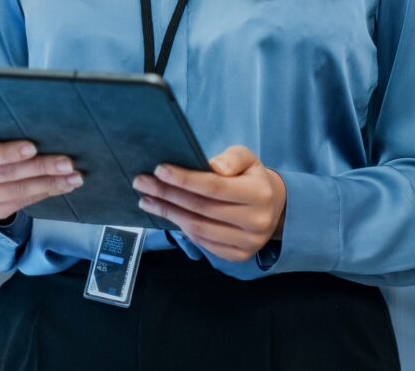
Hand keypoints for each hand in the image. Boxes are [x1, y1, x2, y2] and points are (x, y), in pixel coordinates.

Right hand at [0, 126, 83, 221]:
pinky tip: (62, 185)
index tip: (33, 147)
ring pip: (15, 191)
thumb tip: (39, 113)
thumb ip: (3, 120)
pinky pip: (19, 204)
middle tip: (67, 162)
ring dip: (49, 183)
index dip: (7, 152)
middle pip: (4, 174)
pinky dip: (44, 193)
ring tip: (73, 176)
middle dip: (40, 167)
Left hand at [132, 145, 286, 261]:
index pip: (215, 187)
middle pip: (202, 208)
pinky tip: (167, 214)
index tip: (159, 169)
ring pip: (198, 228)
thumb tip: (212, 167)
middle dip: (167, 194)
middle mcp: (255, 222)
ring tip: (147, 199)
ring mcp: (247, 243)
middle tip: (142, 183)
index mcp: (259, 194)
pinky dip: (181, 227)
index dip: (184, 179)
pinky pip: (202, 242)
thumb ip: (231, 159)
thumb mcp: (247, 159)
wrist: (273, 207)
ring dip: (168, 213)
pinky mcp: (237, 256)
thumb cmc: (251, 178)